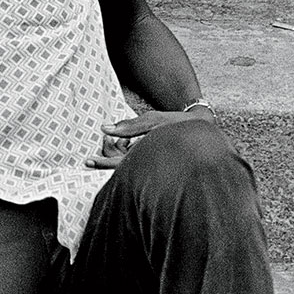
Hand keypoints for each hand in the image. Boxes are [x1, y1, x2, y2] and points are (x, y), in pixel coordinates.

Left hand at [85, 107, 217, 169]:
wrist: (206, 132)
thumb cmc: (178, 124)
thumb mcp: (154, 121)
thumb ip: (130, 126)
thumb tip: (104, 128)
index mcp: (151, 158)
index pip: (121, 167)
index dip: (103, 164)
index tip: (88, 160)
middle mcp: (153, 169)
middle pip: (124, 172)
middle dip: (107, 164)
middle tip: (89, 159)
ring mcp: (156, 170)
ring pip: (130, 171)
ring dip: (117, 162)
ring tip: (111, 146)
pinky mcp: (159, 168)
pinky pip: (139, 168)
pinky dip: (128, 161)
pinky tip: (125, 149)